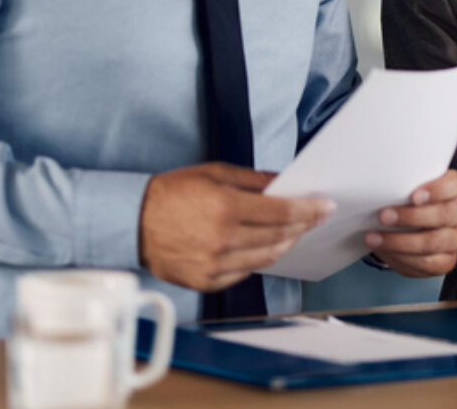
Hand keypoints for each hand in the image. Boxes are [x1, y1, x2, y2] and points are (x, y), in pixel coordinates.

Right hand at [139, 162, 333, 291]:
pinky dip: (259, 259)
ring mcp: (213, 265)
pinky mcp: (205, 281)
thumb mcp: (213, 174)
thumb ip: (252, 180)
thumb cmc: (170, 194)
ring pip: (266, 258)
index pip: (281, 213)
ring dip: (286, 244)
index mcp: (225, 208)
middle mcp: (222, 240)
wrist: (130, 222)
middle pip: (278, 236)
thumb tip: (281, 183)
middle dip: (303, 226)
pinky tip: (266, 248)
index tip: (325, 206)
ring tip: (296, 232)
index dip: (308, 210)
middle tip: (317, 217)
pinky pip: (244, 272)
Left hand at [364, 169, 456, 276]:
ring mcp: (455, 238)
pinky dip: (403, 258)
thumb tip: (380, 188)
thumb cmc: (406, 203)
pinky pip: (428, 263)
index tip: (413, 196)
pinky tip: (386, 251)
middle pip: (445, 215)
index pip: (455, 185)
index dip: (437, 190)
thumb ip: (402, 187)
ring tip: (375, 238)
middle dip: (412, 217)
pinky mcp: (447, 261)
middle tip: (384, 216)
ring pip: (435, 242)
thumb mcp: (405, 190)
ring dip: (401, 241)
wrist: (406, 229)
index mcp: (454, 189)